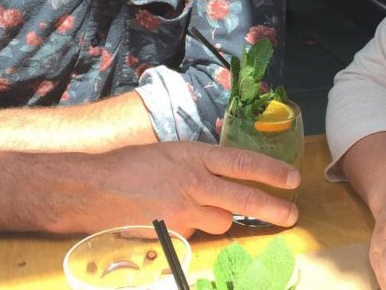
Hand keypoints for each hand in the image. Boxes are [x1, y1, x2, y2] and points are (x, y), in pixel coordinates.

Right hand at [91, 141, 300, 234]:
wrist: (93, 187)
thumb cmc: (132, 165)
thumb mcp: (173, 153)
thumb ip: (201, 164)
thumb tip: (227, 175)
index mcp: (196, 156)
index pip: (243, 163)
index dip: (272, 172)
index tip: (293, 179)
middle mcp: (195, 182)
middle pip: (243, 199)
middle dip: (273, 209)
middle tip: (292, 215)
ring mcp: (184, 210)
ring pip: (222, 222)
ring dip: (224, 219)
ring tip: (211, 211)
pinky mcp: (173, 232)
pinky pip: (196, 233)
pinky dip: (195, 229)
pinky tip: (177, 219)